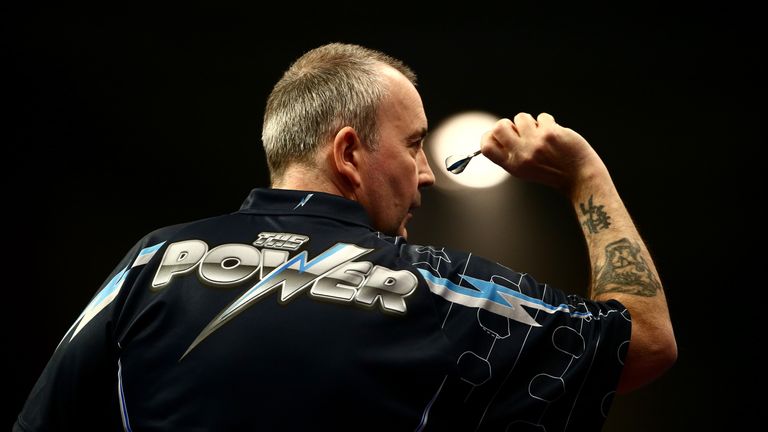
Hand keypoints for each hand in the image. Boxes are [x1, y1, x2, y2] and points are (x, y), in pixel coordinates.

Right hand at [480, 113, 607, 194]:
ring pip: (520, 117)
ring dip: (530, 121)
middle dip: (507, 123)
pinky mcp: (550, 133)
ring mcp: (536, 143)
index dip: (489, 136)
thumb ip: (510, 153)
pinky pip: (541, 116)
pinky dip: (547, 121)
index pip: (486, 147)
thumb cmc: (551, 171)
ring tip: (540, 132)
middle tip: (520, 130)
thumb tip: (497, 131)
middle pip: (499, 127)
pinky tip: (554, 133)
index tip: (498, 135)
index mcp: (512, 165)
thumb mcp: (525, 169)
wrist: (579, 176)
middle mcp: (521, 155)